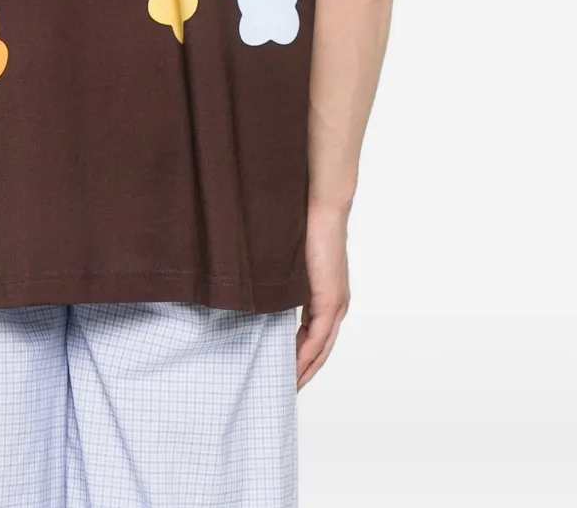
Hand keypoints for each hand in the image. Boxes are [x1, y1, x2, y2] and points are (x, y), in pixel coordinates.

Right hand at [297, 198, 350, 389]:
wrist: (322, 207)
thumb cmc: (304, 226)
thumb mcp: (291, 264)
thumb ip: (282, 283)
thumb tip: (261, 293)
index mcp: (328, 297)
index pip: (316, 337)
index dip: (301, 358)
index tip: (284, 372)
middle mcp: (336, 306)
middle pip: (320, 351)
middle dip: (303, 373)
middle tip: (284, 390)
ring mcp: (336, 305)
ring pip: (321, 350)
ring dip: (304, 371)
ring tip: (286, 387)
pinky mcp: (330, 301)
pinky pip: (317, 340)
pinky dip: (305, 358)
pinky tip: (292, 370)